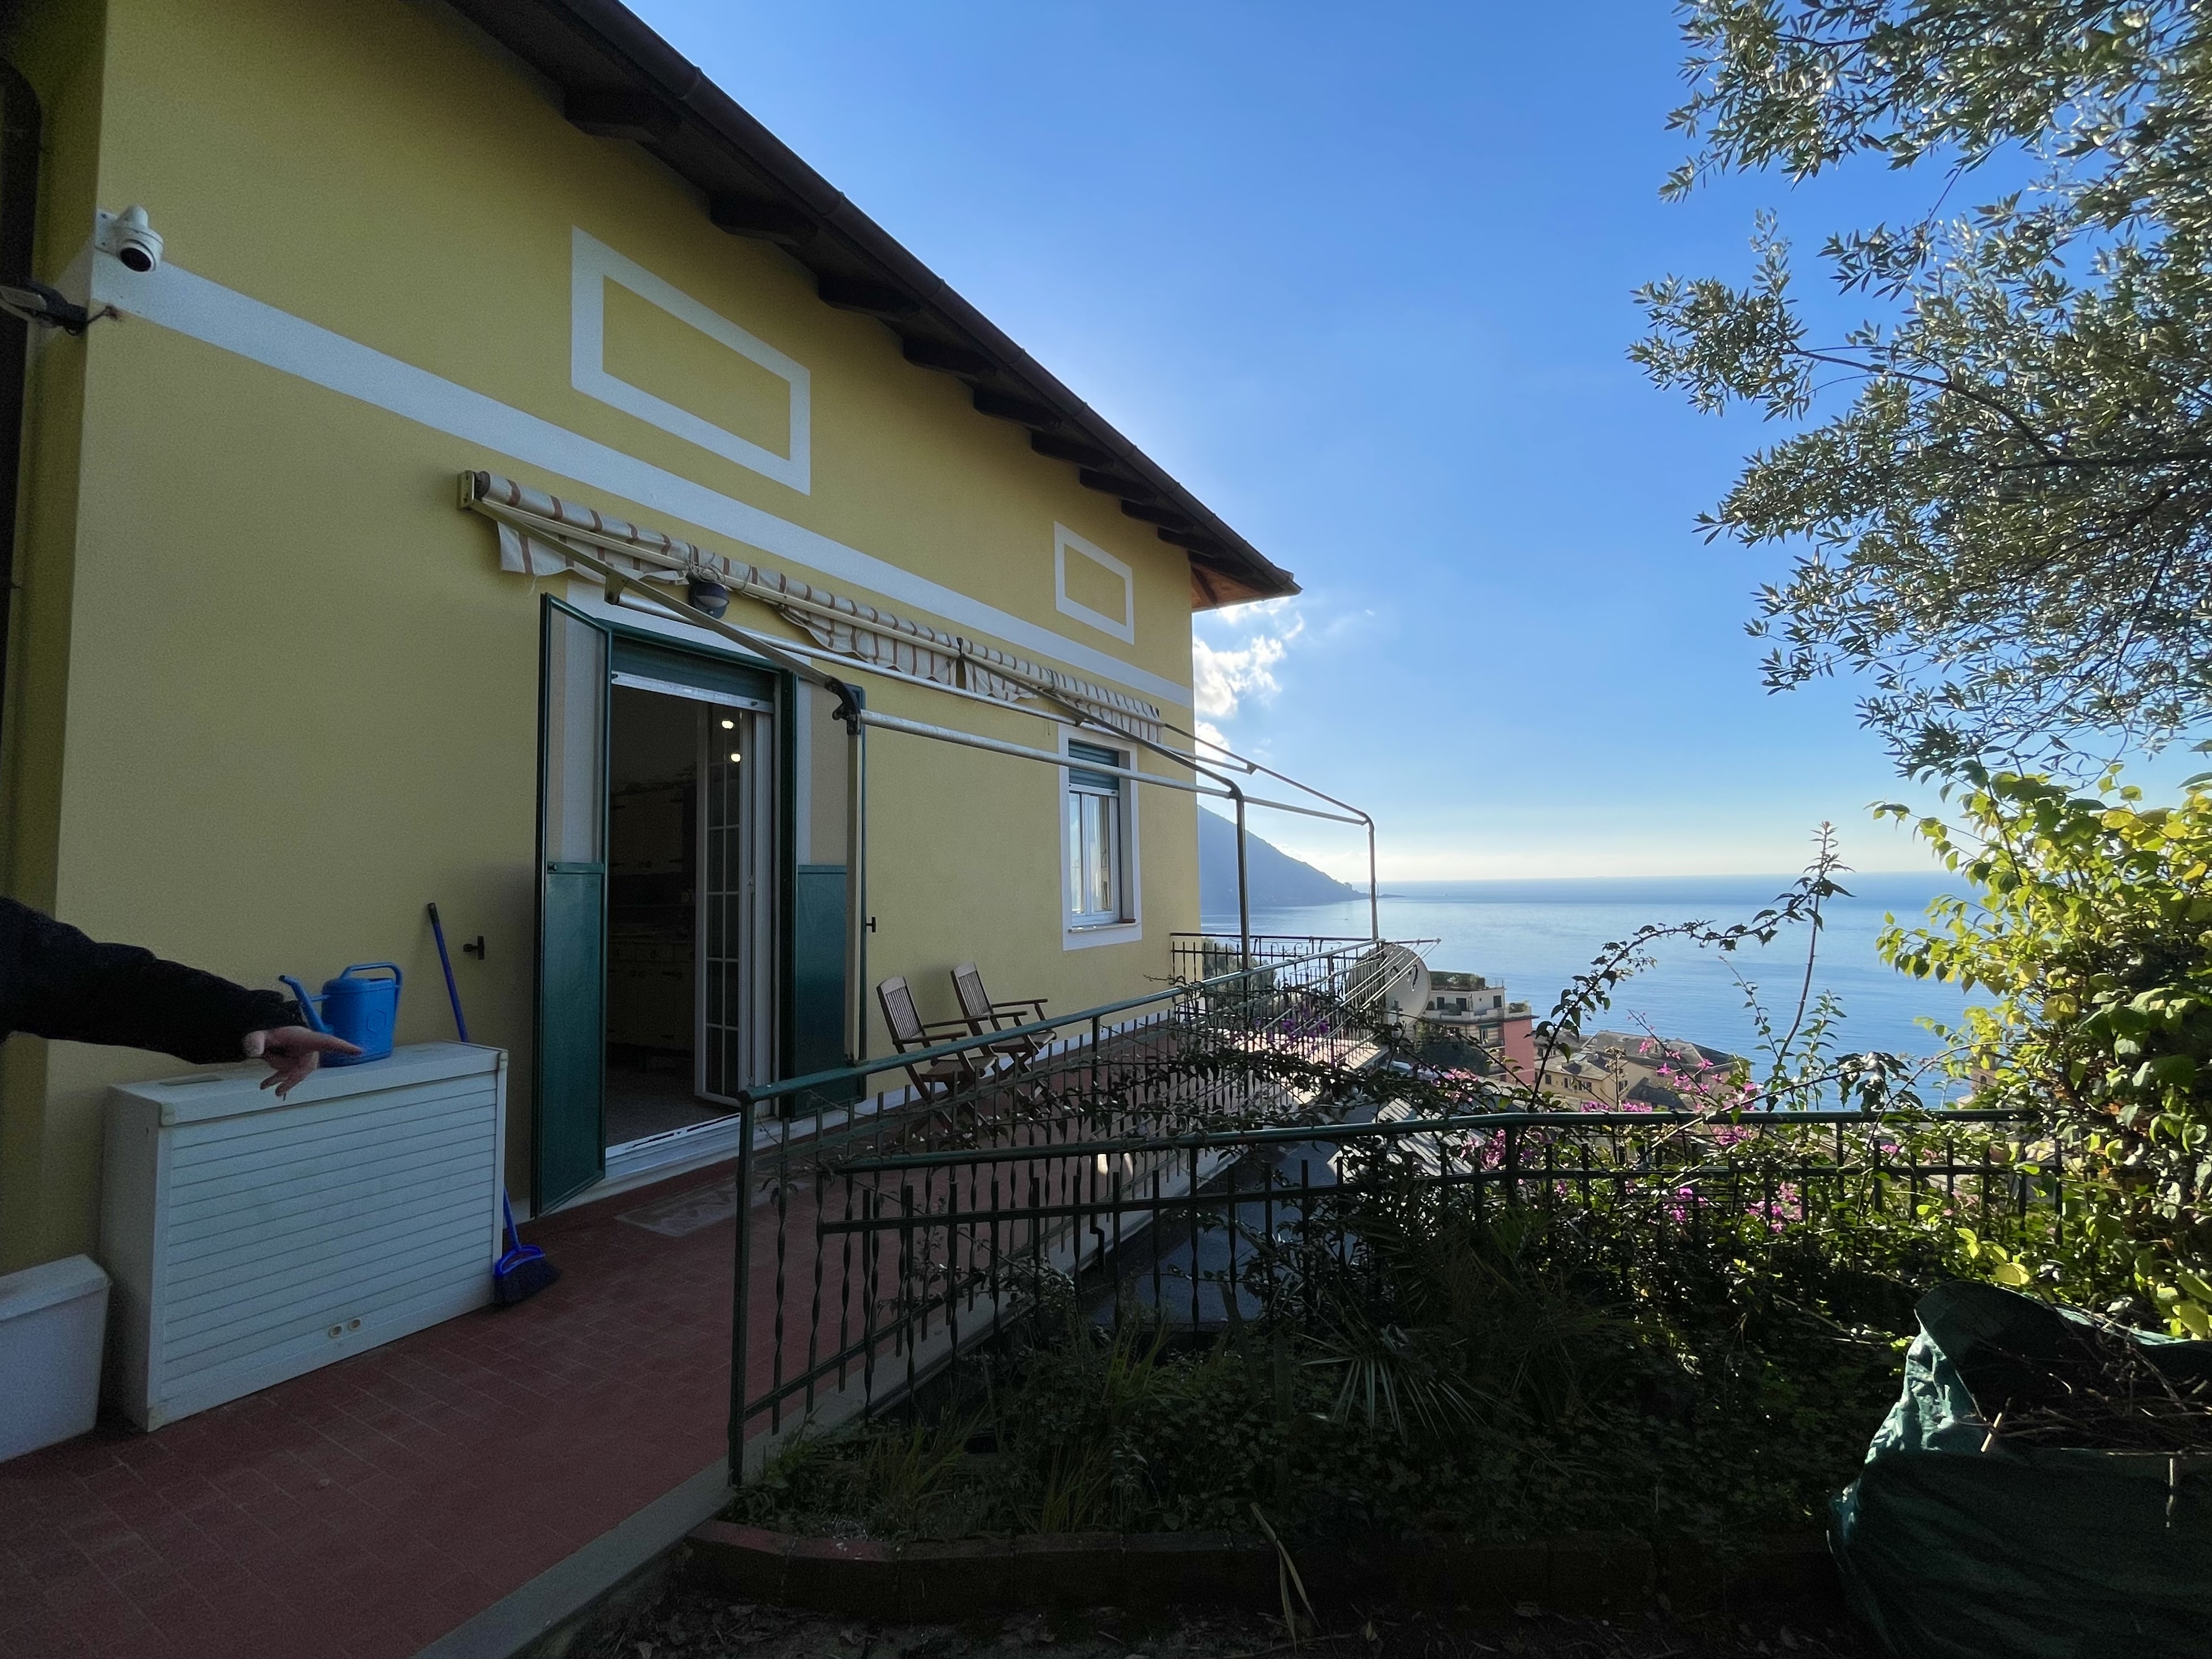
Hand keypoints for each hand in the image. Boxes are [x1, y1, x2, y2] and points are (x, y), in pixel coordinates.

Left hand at [243, 1026, 362, 1094]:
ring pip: (293, 1073)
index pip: (326, 1042)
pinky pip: (290, 1077)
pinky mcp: (297, 1067)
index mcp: (306, 1037)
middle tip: (277, 1090)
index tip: (359, 1051)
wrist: (268, 1035)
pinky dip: (276, 1081)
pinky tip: (265, 1086)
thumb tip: (254, 1052)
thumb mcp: (258, 1034)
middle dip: (286, 1071)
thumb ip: (255, 1040)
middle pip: (303, 1068)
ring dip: (277, 1070)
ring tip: (266, 1063)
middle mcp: (309, 1049)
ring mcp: (304, 1059)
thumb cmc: (269, 1033)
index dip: (343, 1047)